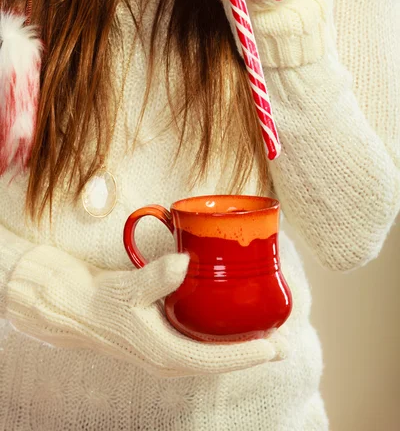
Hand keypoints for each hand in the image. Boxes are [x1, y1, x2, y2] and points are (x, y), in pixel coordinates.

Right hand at [6, 246, 287, 377]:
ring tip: (272, 331)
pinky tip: (236, 319)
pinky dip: (225, 335)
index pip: (215, 361)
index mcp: (165, 355)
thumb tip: (185, 262)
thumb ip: (156, 279)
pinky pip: (205, 342)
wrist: (75, 307)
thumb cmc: (100, 302)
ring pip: (216, 353)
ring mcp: (170, 349)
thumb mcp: (126, 291)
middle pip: (222, 360)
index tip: (276, 348)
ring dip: (243, 344)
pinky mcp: (168, 337)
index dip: (248, 355)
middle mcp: (171, 358)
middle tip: (287, 338)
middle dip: (255, 351)